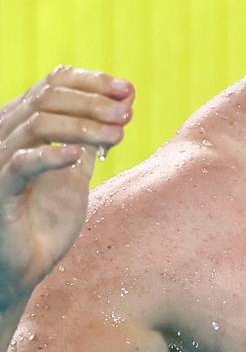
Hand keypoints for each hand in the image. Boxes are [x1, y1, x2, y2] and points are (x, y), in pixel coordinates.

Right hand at [0, 66, 133, 308]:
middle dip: (94, 101)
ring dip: (84, 125)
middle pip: (48, 96)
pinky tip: (80, 155)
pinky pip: (21, 163)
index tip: (128, 90)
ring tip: (116, 135)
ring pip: (39, 122)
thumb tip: (123, 103)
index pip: (54, 83)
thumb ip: (92, 139)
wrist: (24, 269)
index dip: (93, 81)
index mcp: (21, 125)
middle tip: (127, 113)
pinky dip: (52, 154)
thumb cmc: (44, 220)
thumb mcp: (76, 172)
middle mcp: (4, 135)